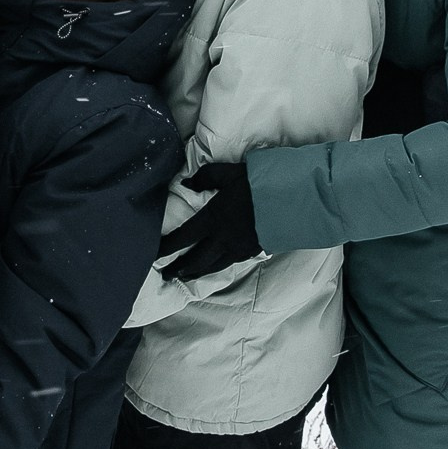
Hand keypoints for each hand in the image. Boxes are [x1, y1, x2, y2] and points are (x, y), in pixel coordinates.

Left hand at [152, 160, 263, 283]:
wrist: (293, 200)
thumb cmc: (260, 183)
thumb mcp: (229, 173)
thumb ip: (205, 177)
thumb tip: (186, 183)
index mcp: (212, 218)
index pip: (182, 238)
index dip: (166, 249)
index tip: (154, 255)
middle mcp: (222, 239)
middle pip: (195, 260)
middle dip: (178, 268)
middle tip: (166, 274)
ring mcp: (237, 248)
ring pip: (212, 266)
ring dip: (196, 272)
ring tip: (186, 275)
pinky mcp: (252, 252)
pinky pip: (228, 263)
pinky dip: (216, 267)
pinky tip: (214, 266)